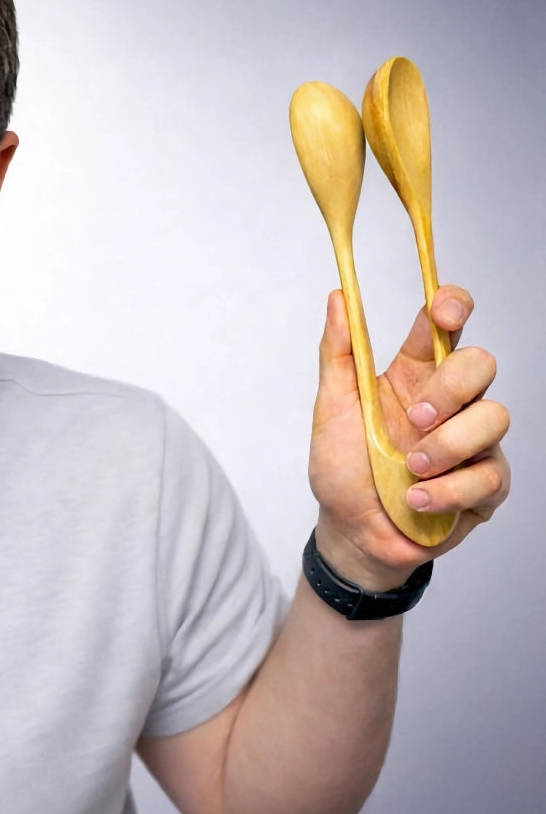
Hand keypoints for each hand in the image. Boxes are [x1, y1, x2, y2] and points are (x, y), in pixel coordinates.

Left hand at [308, 285, 509, 589]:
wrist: (349, 530)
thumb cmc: (342, 467)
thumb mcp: (331, 407)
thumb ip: (338, 352)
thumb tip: (338, 296)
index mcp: (412, 376)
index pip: (445, 326)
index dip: (452, 306)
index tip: (442, 311)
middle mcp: (448, 403)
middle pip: (481, 364)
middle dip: (448, 390)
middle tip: (412, 420)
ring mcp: (472, 443)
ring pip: (494, 418)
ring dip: (445, 447)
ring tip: (409, 469)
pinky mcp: (486, 486)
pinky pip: (488, 476)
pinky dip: (445, 490)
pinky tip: (415, 499)